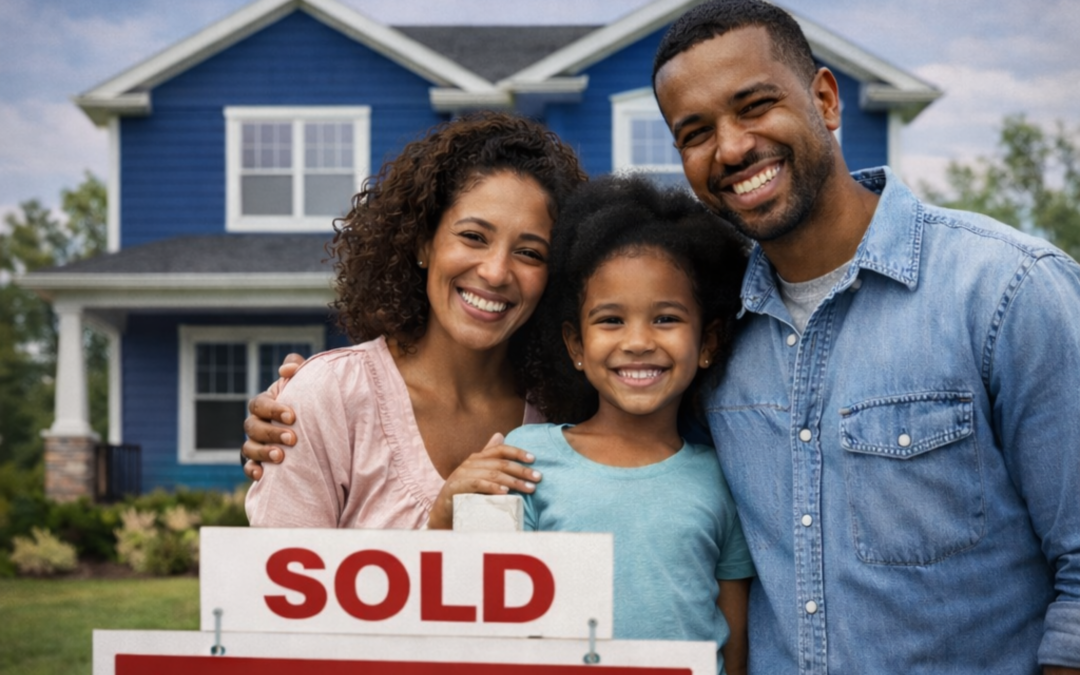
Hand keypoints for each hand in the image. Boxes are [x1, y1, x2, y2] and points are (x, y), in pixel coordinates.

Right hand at [241, 353, 305, 479]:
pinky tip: (261, 475)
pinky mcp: (258, 461)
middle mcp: (257, 422)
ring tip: (281, 457)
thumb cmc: (308, 399)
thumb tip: (286, 369)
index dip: (272, 409)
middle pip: (252, 427)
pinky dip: (251, 470)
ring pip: (248, 447)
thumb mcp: (304, 382)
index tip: (292, 416)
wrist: (316, 427)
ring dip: (263, 452)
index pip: (259, 404)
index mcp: (265, 403)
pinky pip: (247, 466)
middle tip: (292, 438)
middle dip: (271, 433)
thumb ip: (298, 367)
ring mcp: (256, 442)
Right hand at [427, 433, 541, 529]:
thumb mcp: (480, 475)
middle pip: (500, 463)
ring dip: (513, 481)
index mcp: (478, 458)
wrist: (444, 512)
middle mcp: (470, 463)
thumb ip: (490, 457)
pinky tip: (505, 493)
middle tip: (537, 478)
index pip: (500, 450)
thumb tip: (499, 434)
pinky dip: (493, 487)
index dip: (517, 452)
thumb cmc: (465, 493)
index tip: (534, 459)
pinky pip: (478, 484)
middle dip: (521, 470)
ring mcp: (462, 474)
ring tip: (528, 488)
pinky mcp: (456, 487)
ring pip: (492, 473)